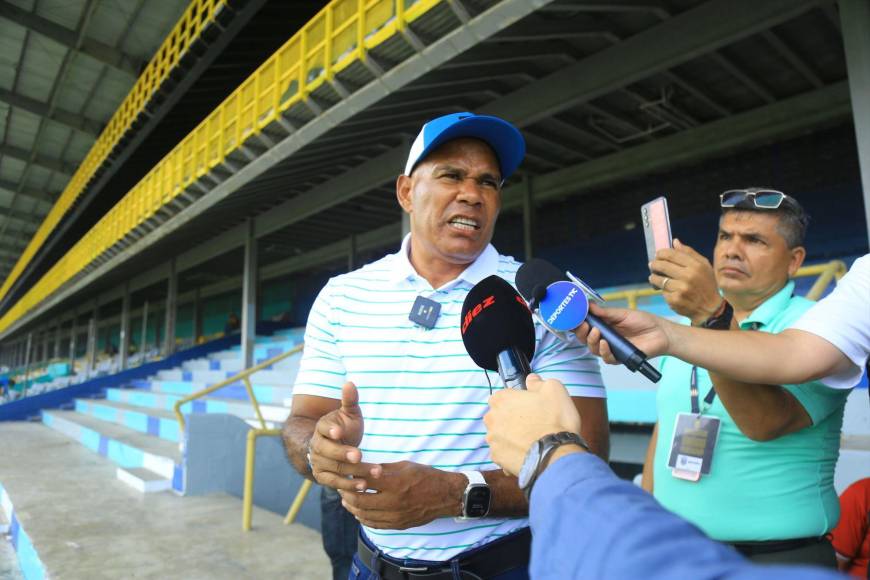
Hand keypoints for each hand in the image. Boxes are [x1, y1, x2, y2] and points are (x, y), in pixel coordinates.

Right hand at [309, 382, 380, 490]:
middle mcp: (317, 446)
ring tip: (372, 473)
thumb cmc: (345, 427)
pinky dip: (348, 486)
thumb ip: (349, 400)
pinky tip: (363, 486)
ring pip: (335, 469)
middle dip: (344, 454)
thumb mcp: (349, 413)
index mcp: (322, 428)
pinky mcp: (324, 477)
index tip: (339, 432)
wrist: (334, 447)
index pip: (323, 428)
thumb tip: (350, 383)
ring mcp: (319, 463)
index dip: (330, 430)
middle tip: (359, 455)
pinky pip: (335, 483)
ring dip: (354, 472)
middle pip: (329, 452)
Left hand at [339, 461, 464, 528]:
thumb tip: (362, 469)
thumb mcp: (405, 465)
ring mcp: (395, 516)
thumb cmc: (425, 476)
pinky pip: (374, 524)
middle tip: (340, 487)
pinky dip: (362, 518)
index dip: (351, 476)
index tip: (344, 472)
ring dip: (351, 507)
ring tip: (346, 500)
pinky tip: (358, 512)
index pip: (364, 480)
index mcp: (394, 482)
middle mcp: (393, 501)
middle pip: (359, 500)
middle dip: (346, 494)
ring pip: (364, 515)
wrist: (445, 496)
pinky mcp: (398, 525)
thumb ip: (383, 469)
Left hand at [484, 374, 582, 475]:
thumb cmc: (555, 420)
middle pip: (499, 416)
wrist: (556, 454)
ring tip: (531, 441)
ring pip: (501, 436)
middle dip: (512, 420)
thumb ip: (538, 382)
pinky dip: (512, 454)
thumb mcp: (554, 390)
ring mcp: (492, 440)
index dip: (517, 401)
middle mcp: (491, 419)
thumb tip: (531, 380)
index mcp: (501, 399)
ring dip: (511, 437)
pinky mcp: (497, 458)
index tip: (529, 408)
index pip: (503, 396)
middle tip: (532, 425)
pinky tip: (528, 454)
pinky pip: (503, 454)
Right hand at [575, 303, 670, 363]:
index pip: (585, 326)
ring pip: (593, 349)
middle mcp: (604, 338)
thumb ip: (605, 312)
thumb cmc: (643, 321)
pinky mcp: (620, 358)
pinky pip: (607, 358)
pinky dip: (604, 351)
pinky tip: (606, 343)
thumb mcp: (622, 314)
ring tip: (596, 332)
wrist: (661, 332)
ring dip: (591, 341)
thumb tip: (588, 305)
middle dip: (581, 332)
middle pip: (585, 338)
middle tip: (583, 325)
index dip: (576, 323)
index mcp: (603, 325)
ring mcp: (611, 348)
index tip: (571, 317)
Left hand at [649, 239, 722, 324]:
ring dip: (654, 277)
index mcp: (696, 266)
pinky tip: (667, 290)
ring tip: (655, 277)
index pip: (671, 254)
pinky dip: (662, 290)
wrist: (710, 309)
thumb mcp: (704, 266)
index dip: (661, 253)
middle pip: (661, 265)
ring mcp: (680, 289)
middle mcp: (688, 276)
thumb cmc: (707, 284)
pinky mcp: (674, 300)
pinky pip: (662, 292)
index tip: (658, 254)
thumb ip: (689, 253)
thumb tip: (674, 241)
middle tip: (652, 265)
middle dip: (654, 264)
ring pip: (658, 279)